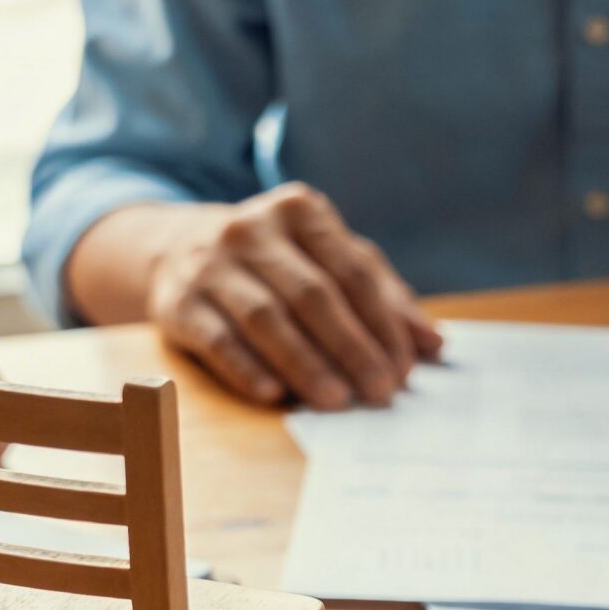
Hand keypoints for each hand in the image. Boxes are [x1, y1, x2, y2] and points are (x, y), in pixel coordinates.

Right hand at [141, 184, 442, 408]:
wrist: (174, 247)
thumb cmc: (275, 260)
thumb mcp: (327, 259)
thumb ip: (382, 296)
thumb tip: (434, 343)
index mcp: (299, 210)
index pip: (352, 270)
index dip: (382, 323)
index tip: (404, 368)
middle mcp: (251, 229)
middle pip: (312, 295)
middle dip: (351, 347)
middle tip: (379, 390)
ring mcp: (210, 264)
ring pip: (266, 318)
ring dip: (306, 363)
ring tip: (336, 399)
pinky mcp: (178, 303)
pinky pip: (218, 340)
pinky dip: (248, 369)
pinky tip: (277, 395)